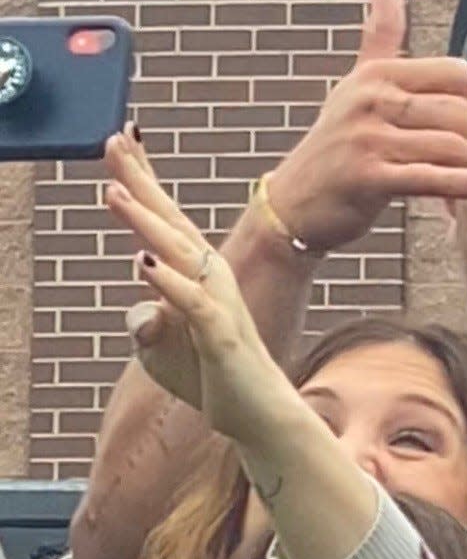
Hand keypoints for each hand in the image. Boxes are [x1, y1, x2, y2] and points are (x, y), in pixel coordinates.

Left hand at [104, 125, 208, 405]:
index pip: (164, 220)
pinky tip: (142, 263)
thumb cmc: (213, 377)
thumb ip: (145, 323)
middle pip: (171, 222)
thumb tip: (141, 310)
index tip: (120, 141)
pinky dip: (168, 283)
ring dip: (147, 223)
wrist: (260, 417)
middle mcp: (210, 279)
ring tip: (115, 194)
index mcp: (196, 276)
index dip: (142, 180)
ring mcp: (218, 305)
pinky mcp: (221, 337)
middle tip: (113, 141)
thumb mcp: (161, 350)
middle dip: (141, 182)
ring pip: (180, 254)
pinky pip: (192, 303)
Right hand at [265, 0, 466, 248]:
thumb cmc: (334, 147)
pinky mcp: (367, 177)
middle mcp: (371, 99)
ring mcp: (367, 138)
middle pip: (458, 112)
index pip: (455, 74)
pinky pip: (430, 177)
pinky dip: (464, 185)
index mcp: (377, 74)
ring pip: (449, 146)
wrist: (293, 204)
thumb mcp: (354, 86)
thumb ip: (378, 39)